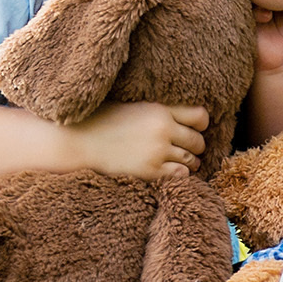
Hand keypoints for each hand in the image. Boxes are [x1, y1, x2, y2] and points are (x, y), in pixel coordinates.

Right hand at [71, 101, 208, 180]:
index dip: (201, 124)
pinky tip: (173, 171)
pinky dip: (180, 174)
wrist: (81, 140)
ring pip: (191, 160)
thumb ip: (160, 111)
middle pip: (198, 141)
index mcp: (160, 110)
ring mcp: (157, 151)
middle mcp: (163, 129)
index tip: (196, 129)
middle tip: (190, 149)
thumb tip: (183, 118)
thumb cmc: (104, 120)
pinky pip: (179, 175)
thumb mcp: (136, 106)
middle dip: (196, 146)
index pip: (200, 116)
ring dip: (191, 162)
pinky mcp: (150, 170)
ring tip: (185, 162)